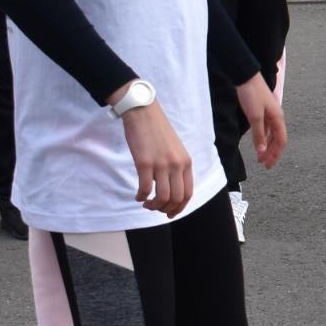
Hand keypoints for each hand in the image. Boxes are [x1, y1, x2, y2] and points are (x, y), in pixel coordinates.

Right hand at [117, 99, 194, 215]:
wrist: (144, 112)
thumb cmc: (157, 131)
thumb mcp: (175, 149)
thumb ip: (176, 167)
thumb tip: (170, 188)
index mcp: (186, 162)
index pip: (188, 193)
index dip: (179, 208)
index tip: (169, 213)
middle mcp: (177, 165)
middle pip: (176, 198)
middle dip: (165, 209)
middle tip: (154, 208)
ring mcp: (161, 164)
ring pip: (162, 197)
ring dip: (153, 205)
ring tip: (145, 203)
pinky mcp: (145, 163)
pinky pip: (145, 188)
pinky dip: (141, 196)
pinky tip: (137, 195)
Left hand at [236, 75, 286, 169]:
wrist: (246, 77)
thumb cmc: (252, 94)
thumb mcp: (255, 116)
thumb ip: (259, 134)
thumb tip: (262, 151)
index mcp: (278, 118)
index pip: (281, 141)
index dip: (276, 154)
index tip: (268, 165)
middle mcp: (277, 117)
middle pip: (278, 139)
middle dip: (272, 153)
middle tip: (264, 164)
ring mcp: (270, 114)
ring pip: (272, 134)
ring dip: (267, 146)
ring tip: (260, 156)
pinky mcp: (263, 111)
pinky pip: (267, 128)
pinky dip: (264, 138)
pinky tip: (259, 142)